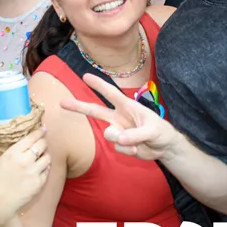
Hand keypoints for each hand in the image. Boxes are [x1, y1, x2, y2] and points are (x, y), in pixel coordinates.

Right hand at [0, 128, 51, 225]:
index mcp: (13, 153)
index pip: (31, 137)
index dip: (39, 131)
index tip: (42, 129)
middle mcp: (25, 161)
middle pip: (42, 145)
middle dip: (43, 142)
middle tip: (41, 143)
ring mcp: (34, 172)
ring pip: (47, 157)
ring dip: (45, 155)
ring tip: (41, 157)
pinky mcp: (39, 183)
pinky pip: (47, 171)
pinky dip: (45, 168)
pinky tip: (40, 169)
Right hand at [61, 73, 177, 159]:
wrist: (165, 147)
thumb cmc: (161, 131)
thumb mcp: (153, 131)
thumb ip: (135, 134)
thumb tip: (117, 139)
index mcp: (128, 106)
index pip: (111, 93)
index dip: (98, 85)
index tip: (85, 75)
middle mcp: (119, 117)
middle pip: (95, 110)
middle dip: (79, 106)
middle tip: (62, 102)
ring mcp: (118, 130)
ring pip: (109, 135)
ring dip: (123, 141)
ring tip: (138, 143)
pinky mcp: (120, 144)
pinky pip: (117, 147)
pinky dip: (128, 150)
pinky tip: (138, 149)